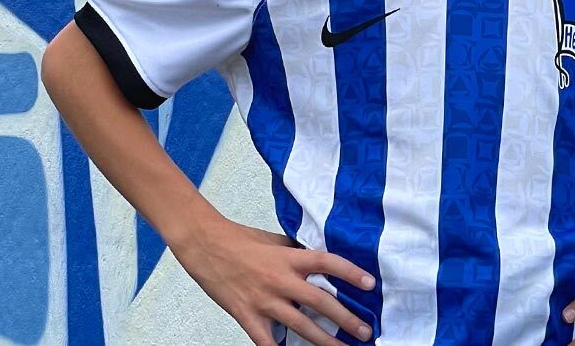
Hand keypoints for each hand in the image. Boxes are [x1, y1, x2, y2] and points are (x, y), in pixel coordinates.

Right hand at [168, 215, 375, 345]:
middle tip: (365, 331)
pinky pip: (267, 342)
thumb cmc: (237, 239)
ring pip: (301, 326)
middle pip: (321, 302)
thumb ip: (294, 251)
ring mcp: (264, 301)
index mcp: (288, 257)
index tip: (370, 283)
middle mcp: (280, 280)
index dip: (350, 273)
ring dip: (325, 341)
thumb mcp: (272, 239)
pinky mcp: (247, 316)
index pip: (327, 263)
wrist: (204, 244)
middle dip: (346, 319)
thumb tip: (317, 260)